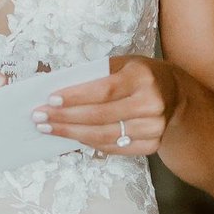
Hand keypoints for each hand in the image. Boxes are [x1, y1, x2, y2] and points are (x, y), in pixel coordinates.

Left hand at [31, 55, 179, 157]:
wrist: (174, 94)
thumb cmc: (140, 75)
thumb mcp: (122, 64)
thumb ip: (95, 75)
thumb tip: (57, 89)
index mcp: (143, 77)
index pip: (104, 90)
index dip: (75, 97)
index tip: (50, 100)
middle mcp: (152, 103)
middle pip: (100, 116)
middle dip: (65, 118)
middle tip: (40, 117)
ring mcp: (154, 128)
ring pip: (104, 136)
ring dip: (71, 134)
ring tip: (48, 128)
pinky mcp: (152, 145)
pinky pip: (113, 148)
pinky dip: (89, 143)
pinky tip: (71, 136)